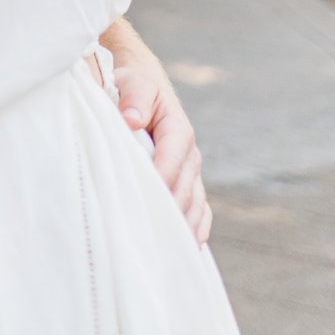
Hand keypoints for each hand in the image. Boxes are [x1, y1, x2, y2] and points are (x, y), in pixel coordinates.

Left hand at [109, 29, 210, 243]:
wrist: (144, 85)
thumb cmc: (133, 85)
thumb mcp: (133, 84)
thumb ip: (134, 99)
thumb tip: (133, 120)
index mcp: (178, 130)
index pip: (171, 160)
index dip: (160, 179)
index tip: (143, 198)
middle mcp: (190, 155)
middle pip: (183, 189)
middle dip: (167, 209)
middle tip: (146, 234)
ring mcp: (191, 172)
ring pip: (194, 205)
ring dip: (182, 226)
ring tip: (165, 251)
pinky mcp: (189, 184)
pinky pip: (201, 211)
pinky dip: (196, 229)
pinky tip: (187, 248)